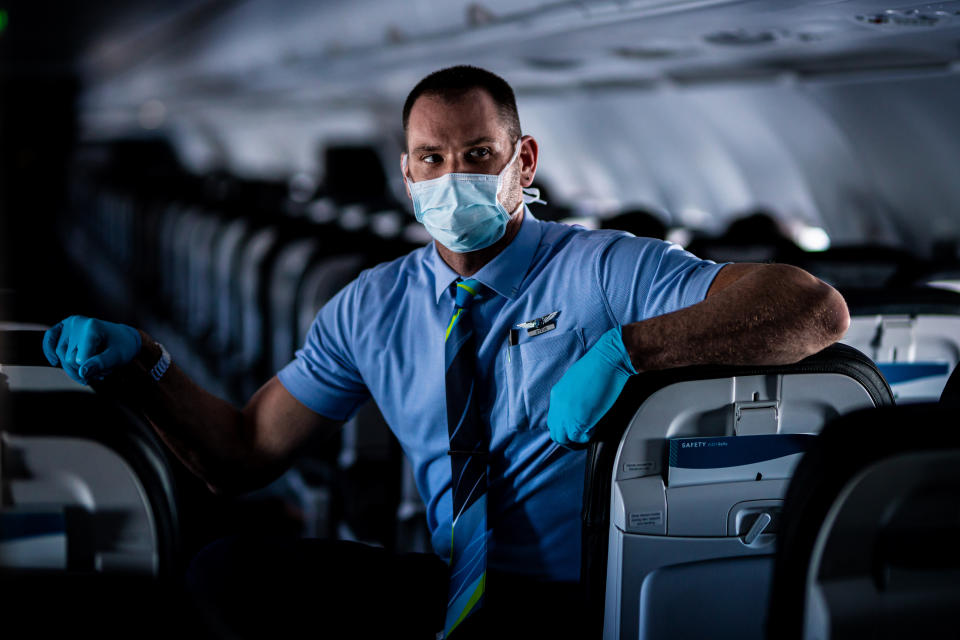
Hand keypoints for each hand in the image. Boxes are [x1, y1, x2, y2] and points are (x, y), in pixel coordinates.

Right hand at [42, 315, 141, 384]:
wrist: (125, 337)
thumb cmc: (123, 347)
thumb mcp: (118, 357)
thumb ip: (100, 364)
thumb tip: (82, 372)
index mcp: (92, 328)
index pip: (81, 360)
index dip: (93, 370)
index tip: (107, 371)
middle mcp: (78, 323)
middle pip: (70, 360)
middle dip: (85, 371)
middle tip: (101, 372)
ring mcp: (70, 324)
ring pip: (61, 356)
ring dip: (75, 368)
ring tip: (92, 368)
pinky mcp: (65, 326)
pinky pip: (50, 337)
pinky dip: (49, 349)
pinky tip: (54, 361)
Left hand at [547, 326, 635, 445]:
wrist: (608, 360)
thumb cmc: (599, 366)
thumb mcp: (578, 382)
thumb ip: (574, 397)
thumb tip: (581, 408)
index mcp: (557, 394)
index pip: (554, 419)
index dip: (566, 426)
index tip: (577, 427)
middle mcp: (558, 405)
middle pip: (555, 431)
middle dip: (568, 437)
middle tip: (582, 436)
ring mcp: (566, 414)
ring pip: (562, 438)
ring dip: (575, 440)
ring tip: (588, 435)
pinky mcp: (578, 420)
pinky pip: (577, 438)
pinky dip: (586, 438)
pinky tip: (594, 431)